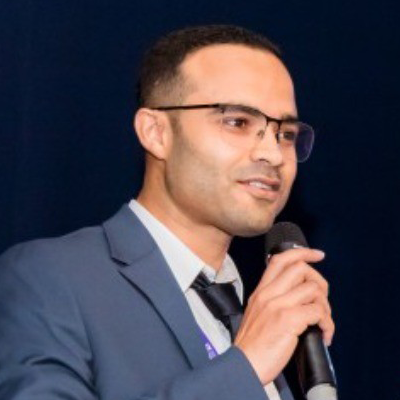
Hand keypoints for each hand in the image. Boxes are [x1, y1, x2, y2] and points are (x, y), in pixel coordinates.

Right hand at [234, 248, 333, 384]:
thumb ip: (273, 300)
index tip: (317, 255)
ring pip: (313, 289)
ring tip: (323, 323)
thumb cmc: (252, 345)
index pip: (280, 259)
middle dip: (320, 281)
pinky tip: (324, 335)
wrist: (243, 366)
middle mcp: (268, 294)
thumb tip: (299, 295)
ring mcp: (278, 305)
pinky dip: (327, 323)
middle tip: (322, 300)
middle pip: (301, 268)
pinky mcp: (288, 320)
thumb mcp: (257, 314)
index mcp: (261, 291)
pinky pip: (317, 312)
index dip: (302, 252)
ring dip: (325, 307)